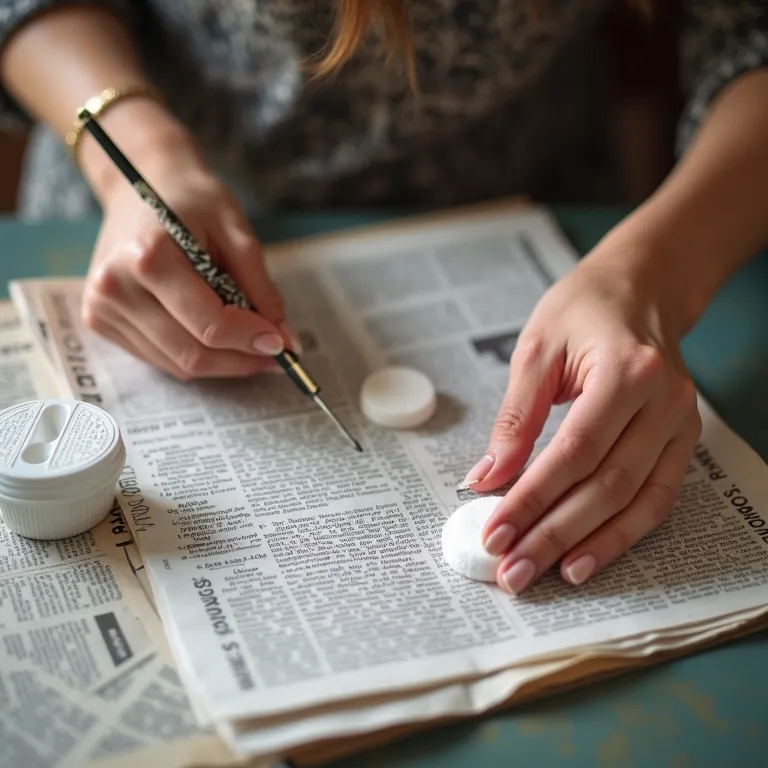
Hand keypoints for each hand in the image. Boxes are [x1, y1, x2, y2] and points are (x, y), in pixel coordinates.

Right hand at [81, 129, 296, 380]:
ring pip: (178, 365)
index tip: (283, 344)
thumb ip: (260, 288)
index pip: (210, 324)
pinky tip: (216, 339)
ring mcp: (102, 307)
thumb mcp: (236, 233)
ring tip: (251, 347)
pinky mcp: (100, 320)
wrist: (141, 182)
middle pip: (193, 353)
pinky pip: (160, 359)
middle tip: (276, 354)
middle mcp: (116, 287)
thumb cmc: (193, 201)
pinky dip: (196, 357)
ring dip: (223, 364)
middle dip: (241, 360)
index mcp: (148, 256)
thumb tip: (283, 340)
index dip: (251, 339)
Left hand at [463, 250, 701, 593]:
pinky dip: (622, 533)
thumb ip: (515, 418)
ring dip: (589, 545)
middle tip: (512, 570)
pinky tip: (587, 558)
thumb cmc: (583, 310)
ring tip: (545, 575)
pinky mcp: (682, 440)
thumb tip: (487, 477)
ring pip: (636, 501)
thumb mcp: (537, 350)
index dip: (533, 498)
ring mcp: (681, 423)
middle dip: (554, 534)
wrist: (640, 288)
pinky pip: (656, 498)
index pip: (574, 451)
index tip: (495, 532)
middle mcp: (664, 401)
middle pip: (606, 485)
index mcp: (626, 370)